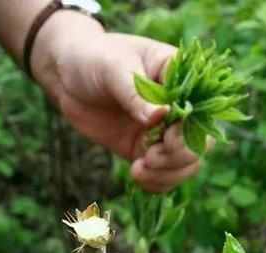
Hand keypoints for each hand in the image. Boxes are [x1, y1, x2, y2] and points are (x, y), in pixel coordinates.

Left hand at [34, 13, 209, 191]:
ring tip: (139, 169)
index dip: (190, 129)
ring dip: (167, 174)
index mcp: (179, 77)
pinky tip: (138, 175)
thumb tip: (160, 116)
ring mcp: (162, 131)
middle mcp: (177, 108)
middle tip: (151, 157)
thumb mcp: (113, 67)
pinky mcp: (144, 150)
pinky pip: (163, 174)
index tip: (167, 138)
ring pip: (185, 164)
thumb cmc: (94, 58)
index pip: (201, 108)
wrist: (65, 75)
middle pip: (198, 142)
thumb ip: (136, 94)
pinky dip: (156, 182)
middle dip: (178, 156)